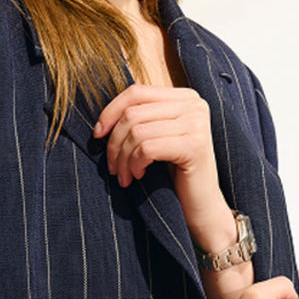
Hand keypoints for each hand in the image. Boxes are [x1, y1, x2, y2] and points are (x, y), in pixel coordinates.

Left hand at [93, 84, 227, 234]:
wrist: (201, 206)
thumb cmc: (174, 173)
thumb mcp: (156, 138)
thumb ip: (140, 119)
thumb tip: (101, 120)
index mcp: (185, 97)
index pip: (136, 92)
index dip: (110, 112)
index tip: (97, 135)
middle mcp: (194, 104)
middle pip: (133, 113)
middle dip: (114, 143)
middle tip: (113, 168)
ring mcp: (197, 123)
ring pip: (137, 132)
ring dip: (123, 159)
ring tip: (125, 176)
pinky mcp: (194, 145)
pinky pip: (147, 148)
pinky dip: (135, 164)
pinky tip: (139, 175)